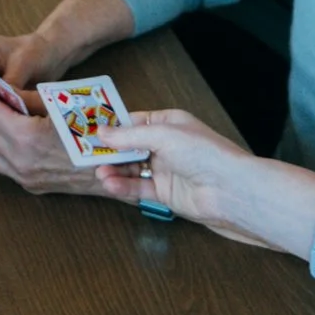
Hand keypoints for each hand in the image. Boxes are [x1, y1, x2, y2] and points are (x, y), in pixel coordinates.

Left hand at [0, 26, 106, 196]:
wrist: (119, 164)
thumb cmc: (96, 130)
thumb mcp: (65, 105)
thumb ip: (32, 99)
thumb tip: (6, 89)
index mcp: (29, 137)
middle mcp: (22, 161)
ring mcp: (26, 177)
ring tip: (1, 118)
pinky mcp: (32, 185)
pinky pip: (4, 167)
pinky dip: (1, 151)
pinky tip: (12, 138)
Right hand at [84, 110, 298, 248]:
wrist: (230, 190)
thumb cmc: (205, 154)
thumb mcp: (163, 135)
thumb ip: (130, 135)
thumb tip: (102, 132)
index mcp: (169, 123)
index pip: (133, 121)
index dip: (111, 126)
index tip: (88, 130)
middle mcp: (166, 145)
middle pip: (129, 146)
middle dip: (108, 150)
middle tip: (84, 153)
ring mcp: (165, 169)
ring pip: (130, 168)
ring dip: (113, 169)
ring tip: (97, 172)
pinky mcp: (165, 192)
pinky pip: (137, 188)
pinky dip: (122, 186)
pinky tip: (109, 184)